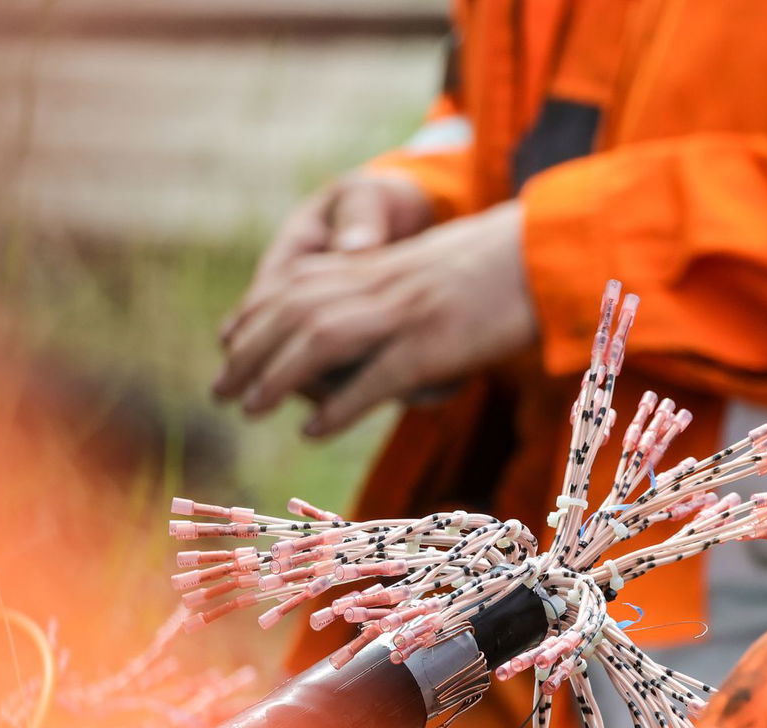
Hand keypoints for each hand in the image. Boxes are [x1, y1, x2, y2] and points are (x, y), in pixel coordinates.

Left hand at [213, 200, 537, 436]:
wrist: (546, 256)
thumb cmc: (496, 268)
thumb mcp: (429, 269)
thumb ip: (390, 288)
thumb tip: (357, 314)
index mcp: (379, 263)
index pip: (294, 282)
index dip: (254, 312)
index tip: (226, 339)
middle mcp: (380, 284)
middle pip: (293, 313)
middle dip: (248, 351)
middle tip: (220, 390)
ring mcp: (404, 315)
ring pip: (318, 343)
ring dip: (275, 377)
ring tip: (249, 409)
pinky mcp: (433, 347)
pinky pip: (373, 380)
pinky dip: (338, 407)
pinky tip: (311, 431)